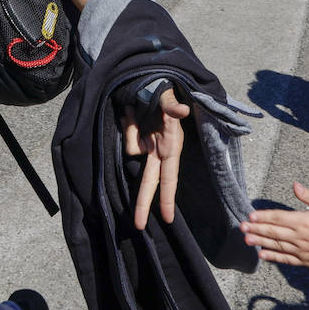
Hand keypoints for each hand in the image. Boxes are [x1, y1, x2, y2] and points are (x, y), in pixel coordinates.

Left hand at [123, 87, 190, 229]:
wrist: (151, 82)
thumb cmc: (163, 92)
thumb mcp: (168, 99)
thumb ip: (172, 107)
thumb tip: (182, 111)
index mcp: (170, 147)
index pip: (168, 178)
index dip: (167, 197)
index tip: (168, 219)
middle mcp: (158, 150)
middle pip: (149, 181)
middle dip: (143, 203)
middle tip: (138, 227)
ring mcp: (146, 145)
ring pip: (131, 148)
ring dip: (131, 129)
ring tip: (133, 108)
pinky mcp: (137, 138)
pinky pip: (126, 138)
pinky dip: (127, 124)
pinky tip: (129, 110)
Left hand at [241, 183, 308, 266]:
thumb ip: (308, 196)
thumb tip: (295, 185)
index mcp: (303, 221)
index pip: (278, 218)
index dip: (263, 216)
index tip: (250, 215)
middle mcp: (300, 237)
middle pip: (274, 232)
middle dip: (256, 229)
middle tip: (241, 227)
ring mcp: (302, 251)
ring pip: (277, 246)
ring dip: (261, 242)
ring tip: (247, 239)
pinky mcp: (306, 261)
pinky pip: (287, 260)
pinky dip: (274, 257)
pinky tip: (263, 255)